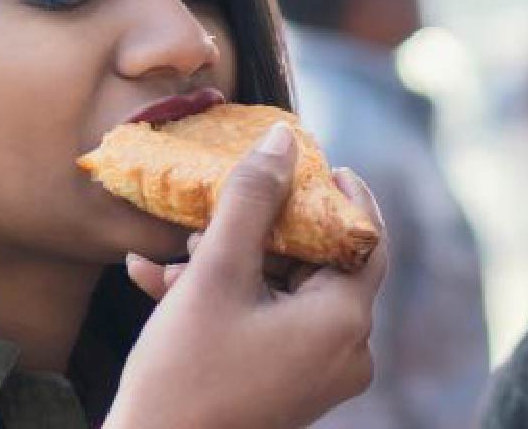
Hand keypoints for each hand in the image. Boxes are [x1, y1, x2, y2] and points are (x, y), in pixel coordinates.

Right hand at [108, 124, 389, 428]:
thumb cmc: (184, 374)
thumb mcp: (215, 273)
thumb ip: (252, 199)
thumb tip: (284, 140)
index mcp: (344, 322)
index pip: (366, 236)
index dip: (341, 193)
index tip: (313, 162)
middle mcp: (347, 352)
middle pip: (319, 264)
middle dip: (259, 234)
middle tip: (214, 213)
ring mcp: (320, 375)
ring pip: (284, 294)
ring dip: (229, 267)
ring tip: (170, 257)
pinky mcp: (290, 389)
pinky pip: (269, 326)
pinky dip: (228, 301)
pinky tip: (161, 285)